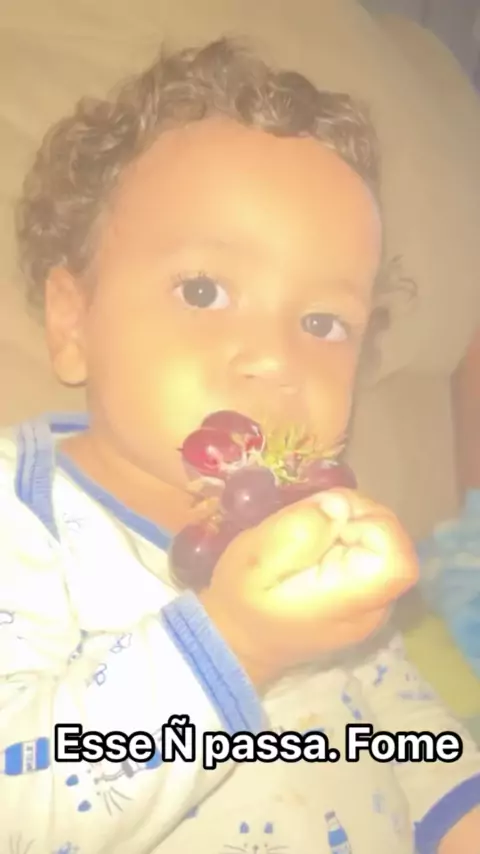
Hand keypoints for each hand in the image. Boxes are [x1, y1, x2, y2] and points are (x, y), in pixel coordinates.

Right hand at [199, 489, 417, 685]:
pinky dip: (346, 542)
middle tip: (311, 523)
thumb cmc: (244, 601)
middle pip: (393, 542)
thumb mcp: (258, 558)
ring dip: (348, 527)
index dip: (370, 523)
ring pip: (383, 545)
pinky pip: (370, 557)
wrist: (238, 642)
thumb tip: (340, 506)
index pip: (397, 554)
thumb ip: (300, 529)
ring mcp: (373, 606)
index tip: (330, 522)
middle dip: (355, 517)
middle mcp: (375, 607)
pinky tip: (315, 551)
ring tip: (308, 539)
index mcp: (351, 599)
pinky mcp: (364, 600)